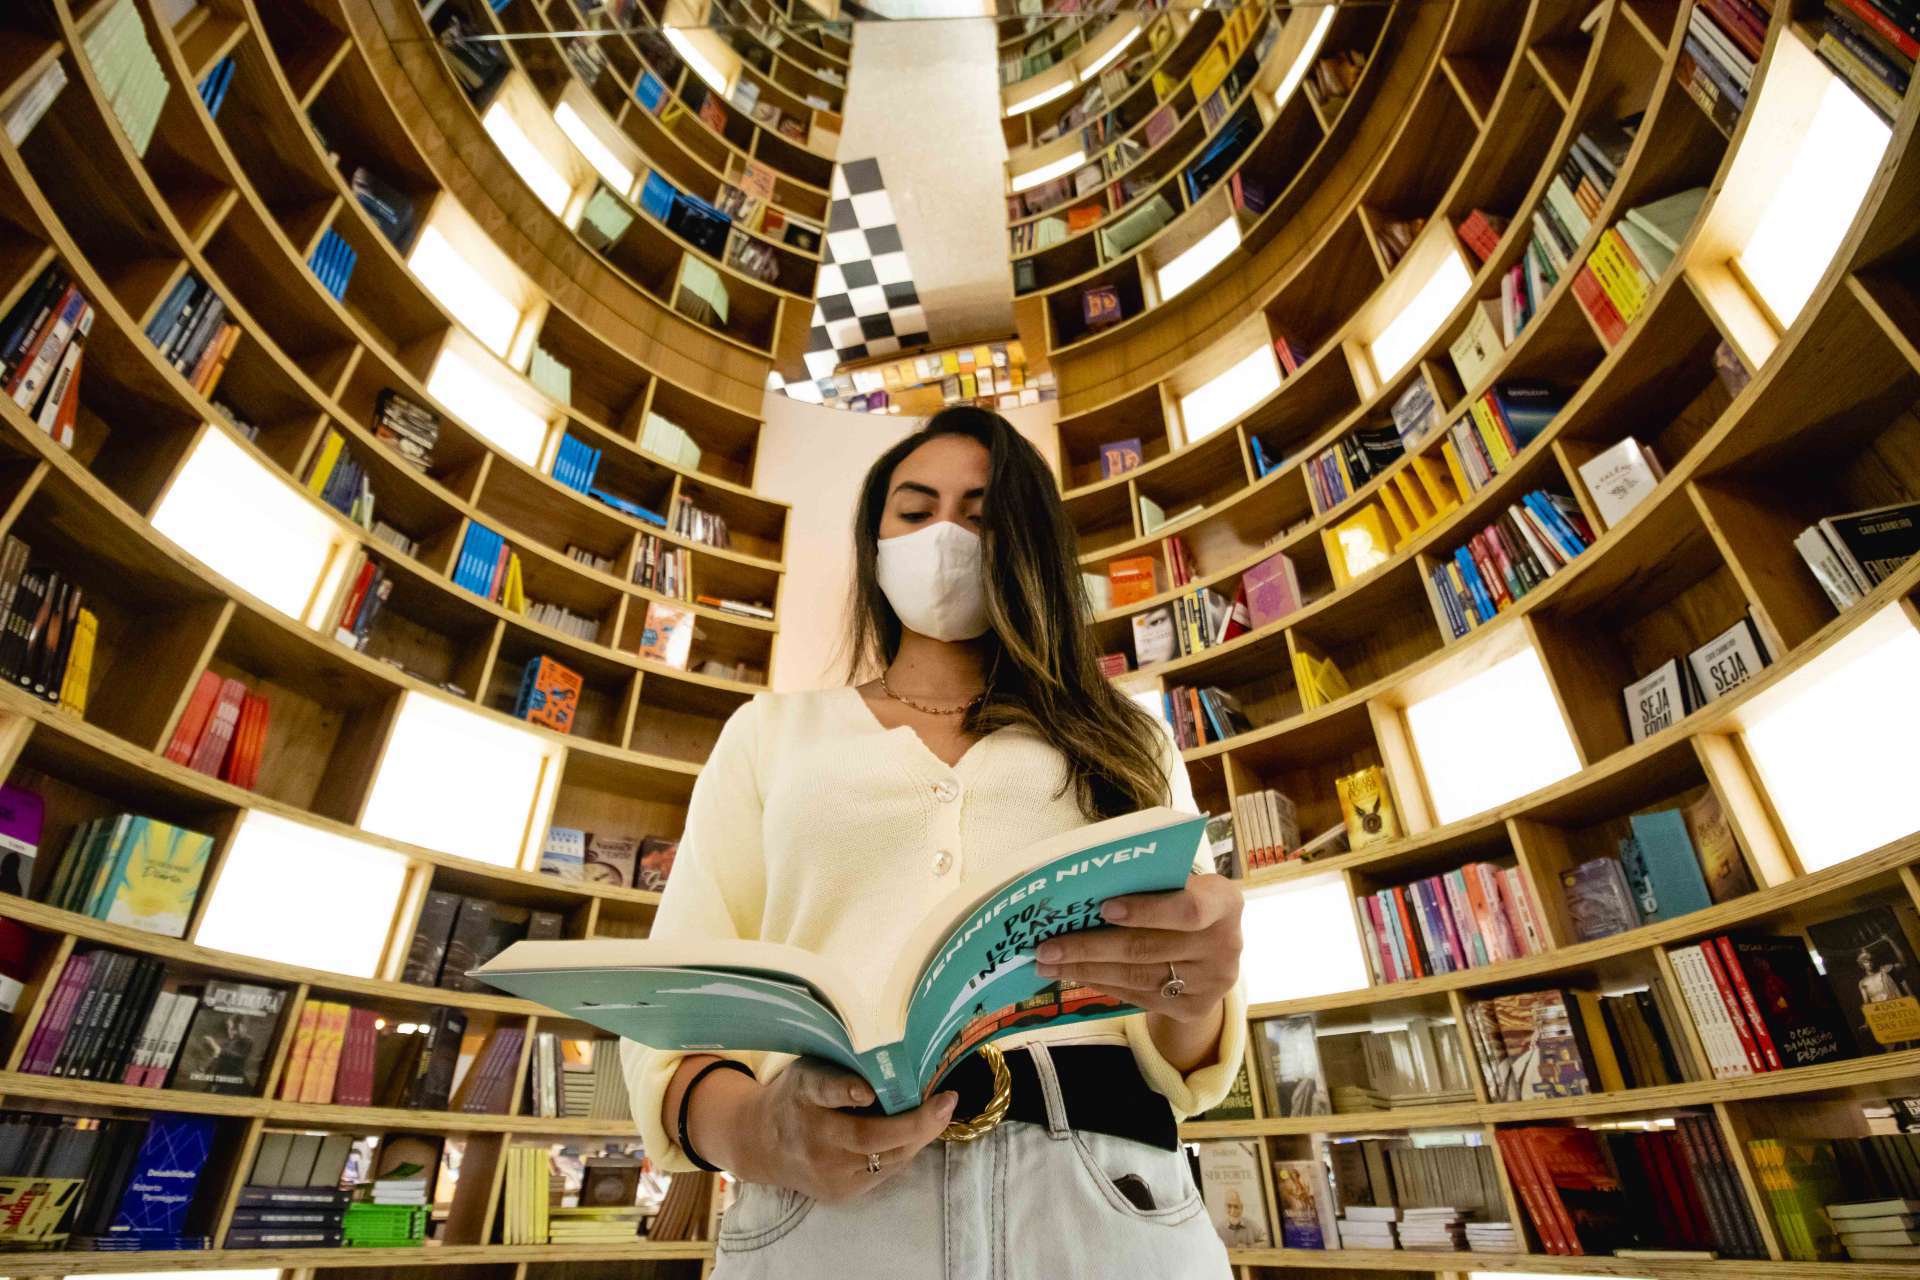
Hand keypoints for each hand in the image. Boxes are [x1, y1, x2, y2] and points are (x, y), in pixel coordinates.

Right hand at [702, 1057, 957, 1202]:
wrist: (761, 1144)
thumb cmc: (795, 1096)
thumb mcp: (807, 1070)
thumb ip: (839, 1069)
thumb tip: (893, 1057)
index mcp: (802, 1096)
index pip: (823, 1092)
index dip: (845, 1091)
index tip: (866, 1090)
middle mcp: (812, 1139)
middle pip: (866, 1137)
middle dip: (914, 1122)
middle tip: (946, 1101)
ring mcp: (826, 1173)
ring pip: (884, 1159)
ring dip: (919, 1136)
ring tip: (942, 1111)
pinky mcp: (839, 1193)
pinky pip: (883, 1172)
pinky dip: (905, 1150)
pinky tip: (920, 1131)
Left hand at [1032, 872, 1242, 1021]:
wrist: (1215, 952)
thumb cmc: (1184, 902)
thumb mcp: (1181, 885)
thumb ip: (1149, 884)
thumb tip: (1082, 890)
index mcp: (1225, 903)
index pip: (1188, 909)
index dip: (1146, 910)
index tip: (1103, 908)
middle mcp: (1226, 945)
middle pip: (1148, 948)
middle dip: (1090, 946)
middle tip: (1047, 946)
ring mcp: (1212, 982)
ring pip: (1137, 976)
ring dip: (1086, 970)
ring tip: (1049, 963)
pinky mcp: (1194, 1008)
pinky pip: (1139, 996)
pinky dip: (1102, 983)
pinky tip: (1075, 974)